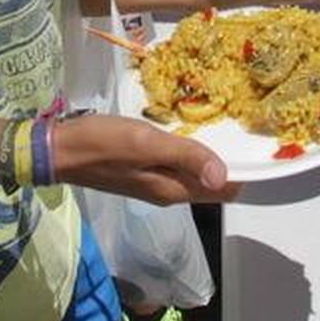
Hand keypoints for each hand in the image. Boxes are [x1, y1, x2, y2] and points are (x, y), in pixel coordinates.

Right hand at [55, 114, 238, 205]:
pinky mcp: (141, 170)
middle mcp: (167, 191)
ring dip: (209, 156)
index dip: (243, 173)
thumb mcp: (147, 144)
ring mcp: (153, 181)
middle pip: (209, 182)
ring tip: (227, 129)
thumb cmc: (103, 144)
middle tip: (249, 132)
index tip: (259, 148)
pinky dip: (188, 151)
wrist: (59, 150)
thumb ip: (186, 158)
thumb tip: (225, 177)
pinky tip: (189, 132)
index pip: (222, 190)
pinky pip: (175, 164)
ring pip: (192, 172)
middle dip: (230, 164)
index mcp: (173, 189)